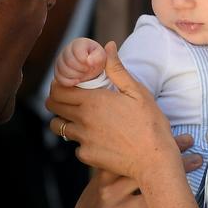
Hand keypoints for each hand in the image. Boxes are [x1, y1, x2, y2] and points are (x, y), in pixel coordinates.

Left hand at [48, 42, 177, 180]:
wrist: (155, 161)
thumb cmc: (150, 124)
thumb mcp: (137, 92)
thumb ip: (117, 70)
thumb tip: (107, 46)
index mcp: (93, 100)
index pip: (58, 89)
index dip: (58, 84)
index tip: (68, 83)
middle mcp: (83, 119)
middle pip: (52, 106)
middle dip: (56, 99)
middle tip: (70, 98)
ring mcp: (83, 139)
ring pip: (59, 127)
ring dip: (65, 120)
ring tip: (81, 118)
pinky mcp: (87, 156)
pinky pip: (76, 146)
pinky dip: (82, 141)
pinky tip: (99, 139)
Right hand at [73, 134, 201, 207]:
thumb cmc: (106, 196)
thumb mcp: (107, 176)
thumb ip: (123, 159)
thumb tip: (152, 134)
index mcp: (107, 173)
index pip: (136, 156)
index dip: (161, 147)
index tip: (186, 139)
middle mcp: (108, 190)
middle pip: (145, 175)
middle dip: (174, 165)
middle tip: (198, 157)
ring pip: (149, 200)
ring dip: (175, 193)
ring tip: (195, 186)